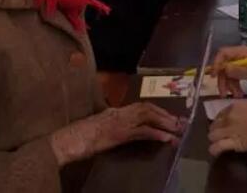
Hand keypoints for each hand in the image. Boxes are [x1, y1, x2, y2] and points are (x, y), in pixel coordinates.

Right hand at [49, 103, 184, 165]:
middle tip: (178, 122)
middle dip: (164, 114)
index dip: (156, 110)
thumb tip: (119, 130)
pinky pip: (141, 132)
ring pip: (147, 116)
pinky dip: (156, 133)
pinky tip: (166, 138)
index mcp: (115, 112)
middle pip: (146, 108)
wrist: (67, 140)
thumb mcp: (97, 128)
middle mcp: (119, 113)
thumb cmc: (78, 137)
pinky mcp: (119, 133)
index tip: (168, 116)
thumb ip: (110, 125)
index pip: (140, 106)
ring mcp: (119, 122)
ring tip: (177, 129)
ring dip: (164, 122)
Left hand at [208, 101, 246, 156]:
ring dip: (214, 140)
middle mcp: (229, 117)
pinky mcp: (235, 143)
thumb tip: (240, 117)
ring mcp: (230, 130)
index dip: (221, 121)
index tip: (225, 126)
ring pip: (212, 136)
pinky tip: (215, 151)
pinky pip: (218, 147)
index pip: (220, 114)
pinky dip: (215, 150)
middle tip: (222, 136)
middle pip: (214, 125)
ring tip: (218, 144)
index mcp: (234, 106)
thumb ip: (243, 111)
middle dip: (216, 130)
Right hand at [211, 46, 246, 97]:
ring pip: (229, 73)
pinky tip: (239, 94)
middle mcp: (237, 55)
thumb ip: (237, 70)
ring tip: (236, 96)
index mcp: (239, 52)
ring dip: (230, 85)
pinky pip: (235, 76)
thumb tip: (223, 69)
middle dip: (223, 80)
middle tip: (223, 93)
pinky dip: (236, 85)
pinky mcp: (244, 68)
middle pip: (224, 66)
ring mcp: (240, 62)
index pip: (222, 54)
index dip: (216, 64)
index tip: (213, 76)